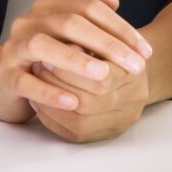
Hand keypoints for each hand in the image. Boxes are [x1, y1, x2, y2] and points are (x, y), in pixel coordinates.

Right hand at [0, 0, 151, 125]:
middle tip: (136, 66)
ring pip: (42, 46)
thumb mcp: (70, 36)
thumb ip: (90, 13)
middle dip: (107, 44)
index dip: (120, 27)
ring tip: (103, 74)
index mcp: (49, 8)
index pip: (90, 7)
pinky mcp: (6, 76)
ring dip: (75, 60)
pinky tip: (72, 101)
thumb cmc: (48, 58)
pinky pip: (25, 82)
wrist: (9, 83)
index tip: (145, 52)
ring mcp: (14, 48)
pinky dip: (49, 91)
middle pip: (70, 22)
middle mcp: (30, 22)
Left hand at [30, 47, 148, 142]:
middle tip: (38, 67)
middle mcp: (133, 101)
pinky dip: (53, 119)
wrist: (131, 66)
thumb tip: (66, 44)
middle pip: (89, 103)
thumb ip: (87, 39)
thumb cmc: (110, 46)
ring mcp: (121, 121)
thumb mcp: (102, 34)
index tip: (48, 53)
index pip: (101, 79)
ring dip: (51, 105)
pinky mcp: (106, 135)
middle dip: (57, 85)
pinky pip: (76, 136)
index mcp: (134, 73)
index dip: (70, 68)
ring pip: (81, 124)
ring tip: (36, 84)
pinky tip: (39, 103)